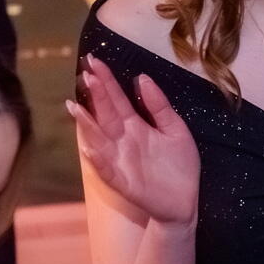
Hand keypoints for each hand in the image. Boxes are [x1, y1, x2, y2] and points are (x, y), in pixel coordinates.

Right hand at [67, 54, 198, 226]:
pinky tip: (91, 149)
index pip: (117, 100)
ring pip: (100, 141)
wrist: (188, 201)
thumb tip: (142, 78)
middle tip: (86, 74)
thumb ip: (159, 106)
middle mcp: (123, 141)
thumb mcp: (175, 129)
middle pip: (106, 114)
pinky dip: (99, 162)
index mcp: (136, 127)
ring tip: (75, 108)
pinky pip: (108, 172)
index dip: (106, 82)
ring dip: (87, 126)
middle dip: (96, 95)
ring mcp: (121, 162)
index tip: (94, 61)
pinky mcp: (124, 183)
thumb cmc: (181, 166)